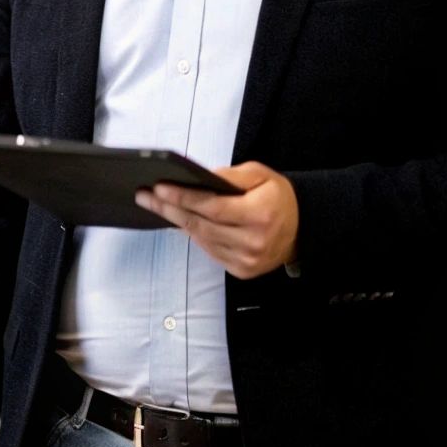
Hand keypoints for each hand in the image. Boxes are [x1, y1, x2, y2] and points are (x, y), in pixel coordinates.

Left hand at [134, 161, 298, 279]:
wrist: (302, 229)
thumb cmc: (278, 198)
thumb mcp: (260, 175)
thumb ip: (231, 176)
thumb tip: (200, 178)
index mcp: (260, 214)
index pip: (212, 207)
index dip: (183, 198)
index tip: (159, 188)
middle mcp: (253, 241)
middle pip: (201, 225)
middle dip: (169, 209)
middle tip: (145, 196)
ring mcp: (247, 260)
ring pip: (202, 240)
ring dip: (178, 222)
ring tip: (157, 206)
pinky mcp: (242, 271)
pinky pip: (210, 251)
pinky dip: (195, 236)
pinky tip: (181, 222)